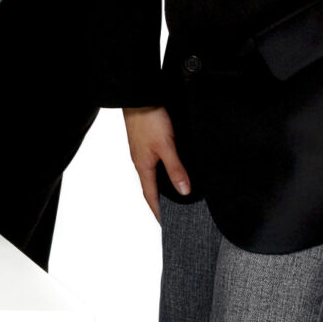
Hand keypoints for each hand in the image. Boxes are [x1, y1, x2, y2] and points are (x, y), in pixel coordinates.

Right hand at [122, 106, 190, 221]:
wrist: (139, 96)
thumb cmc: (148, 120)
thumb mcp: (166, 146)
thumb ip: (175, 169)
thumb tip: (184, 191)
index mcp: (143, 166)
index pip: (150, 196)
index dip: (158, 211)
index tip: (165, 225)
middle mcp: (141, 161)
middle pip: (151, 187)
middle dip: (160, 202)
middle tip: (172, 214)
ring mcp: (142, 151)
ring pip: (153, 175)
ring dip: (161, 187)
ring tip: (174, 196)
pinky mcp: (146, 142)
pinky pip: (154, 163)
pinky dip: (161, 172)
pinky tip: (169, 169)